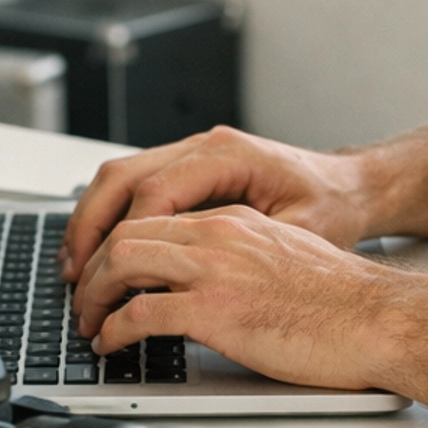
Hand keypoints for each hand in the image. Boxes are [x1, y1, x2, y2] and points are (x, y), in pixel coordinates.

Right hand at [59, 127, 371, 283]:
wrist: (353, 186)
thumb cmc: (332, 207)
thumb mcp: (299, 232)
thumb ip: (245, 248)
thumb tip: (194, 281)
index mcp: (228, 155)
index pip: (155, 192)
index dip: (124, 238)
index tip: (106, 279)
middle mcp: (204, 146)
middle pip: (123, 176)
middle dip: (91, 227)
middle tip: (74, 277)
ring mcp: (194, 152)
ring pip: (121, 176)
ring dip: (92, 220)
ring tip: (75, 267)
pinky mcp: (191, 168)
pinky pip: (135, 183)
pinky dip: (110, 215)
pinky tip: (99, 250)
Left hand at [70, 204, 395, 388]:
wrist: (377, 318)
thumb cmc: (343, 301)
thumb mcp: (286, 257)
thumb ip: (243, 259)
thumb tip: (210, 286)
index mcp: (236, 220)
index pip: (155, 218)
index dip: (118, 245)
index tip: (106, 271)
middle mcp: (219, 235)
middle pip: (127, 233)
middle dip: (93, 268)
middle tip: (83, 299)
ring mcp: (215, 270)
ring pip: (123, 263)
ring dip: (93, 296)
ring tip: (87, 323)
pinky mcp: (215, 311)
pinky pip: (140, 315)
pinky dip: (113, 332)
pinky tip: (110, 346)